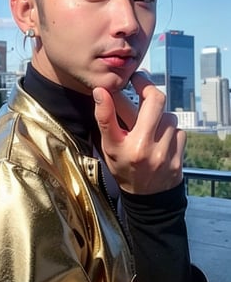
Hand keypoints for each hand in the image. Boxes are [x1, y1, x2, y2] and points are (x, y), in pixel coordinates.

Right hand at [93, 72, 185, 193]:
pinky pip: (179, 132)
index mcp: (123, 147)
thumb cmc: (125, 167)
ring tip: (150, 124)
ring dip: (160, 116)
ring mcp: (165, 154)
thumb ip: (105, 119)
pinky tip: (162, 139)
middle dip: (148, 88)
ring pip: (169, 117)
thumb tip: (100, 92)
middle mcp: (145, 150)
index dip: (111, 96)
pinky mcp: (179, 158)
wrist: (147, 198)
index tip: (112, 84)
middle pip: (155, 102)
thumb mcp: (109, 147)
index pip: (112, 116)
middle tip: (140, 84)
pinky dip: (171, 132)